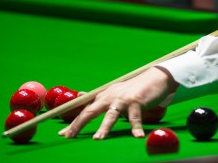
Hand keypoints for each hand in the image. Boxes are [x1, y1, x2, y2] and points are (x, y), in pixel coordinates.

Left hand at [58, 67, 177, 138]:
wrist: (155, 78)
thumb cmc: (134, 89)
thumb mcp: (114, 92)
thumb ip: (99, 97)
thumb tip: (80, 96)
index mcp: (104, 96)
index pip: (85, 110)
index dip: (74, 122)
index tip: (63, 134)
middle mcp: (110, 96)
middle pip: (91, 111)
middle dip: (79, 124)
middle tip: (69, 136)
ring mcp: (123, 99)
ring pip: (111, 115)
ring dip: (104, 127)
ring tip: (97, 139)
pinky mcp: (137, 101)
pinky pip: (136, 117)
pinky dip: (136, 128)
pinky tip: (138, 137)